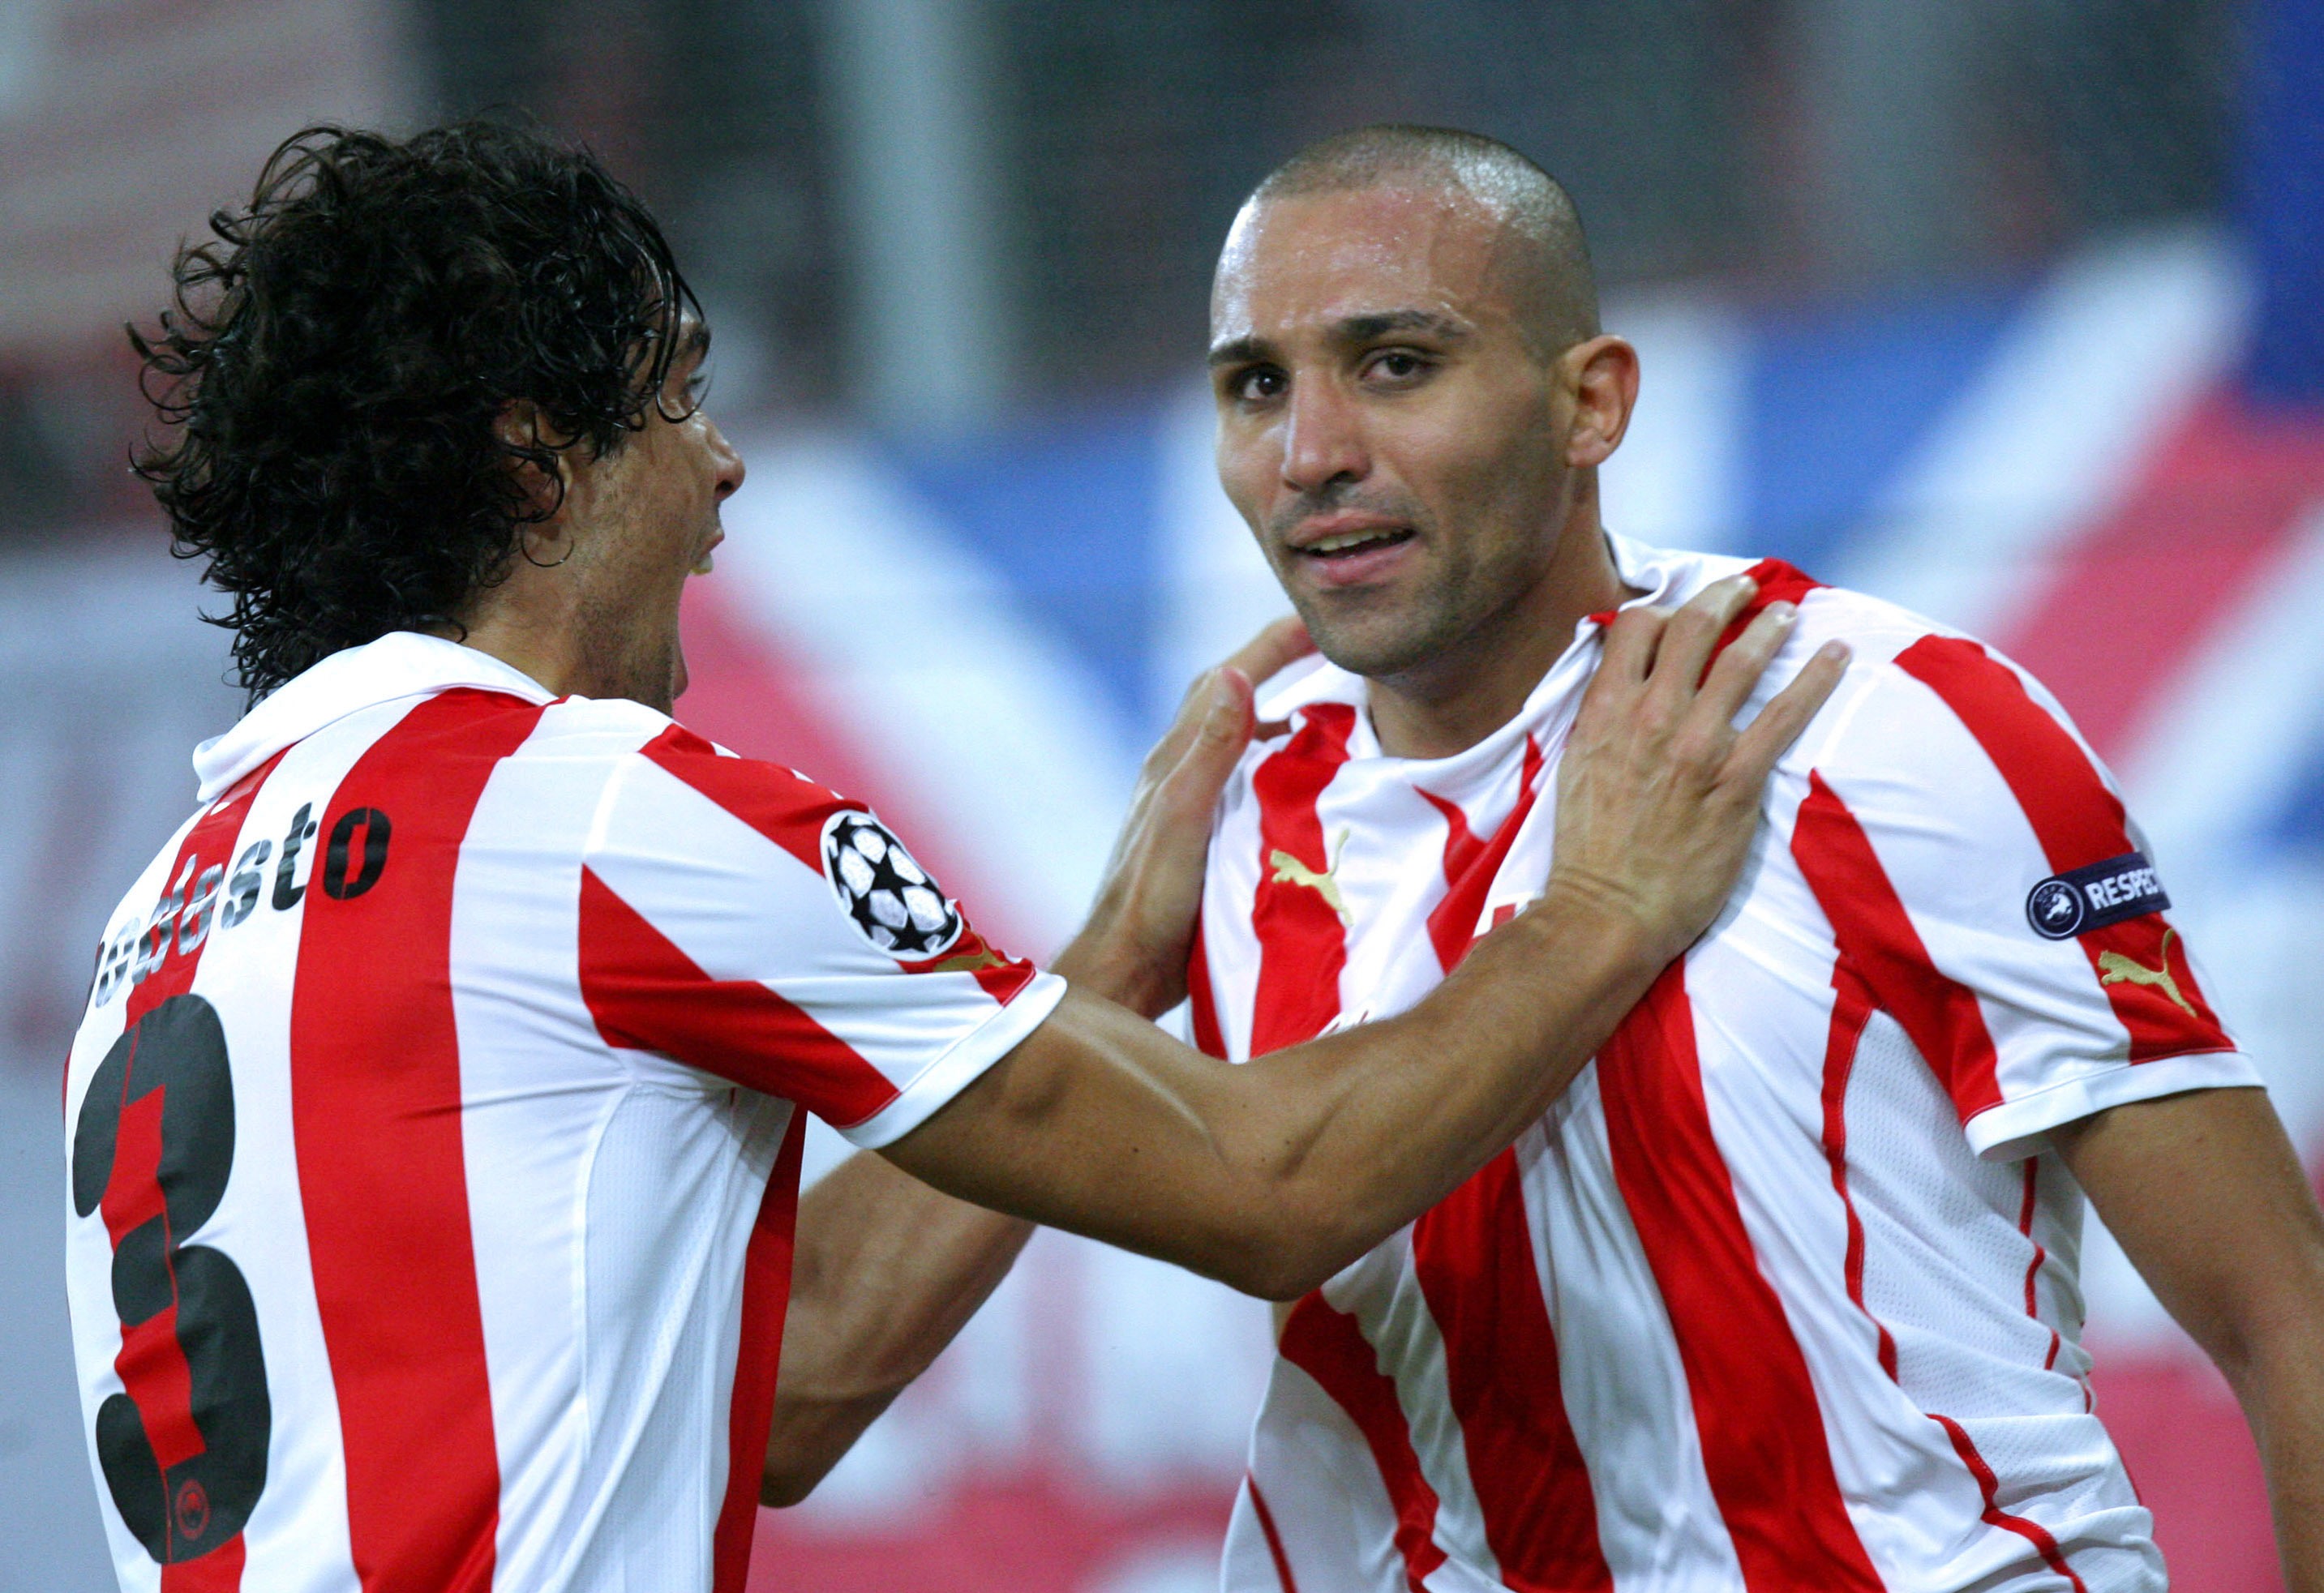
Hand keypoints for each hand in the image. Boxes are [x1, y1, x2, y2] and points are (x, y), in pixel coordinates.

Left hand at [1054, 617, 1313, 1015]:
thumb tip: (1233, 673)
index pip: (1226, 681)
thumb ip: (1210, 750)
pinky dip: (1280, 767)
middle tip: (1331, 650)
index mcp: (1175, 760)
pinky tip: (1306, 786)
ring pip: (1240, 742)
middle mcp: (1182, 774)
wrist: (1126, 970)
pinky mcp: (1205, 838)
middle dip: (1280, 666)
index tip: (1318, 620)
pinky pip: (1248, 783)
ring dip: (1282, 716)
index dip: (1271, 645)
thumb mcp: (1184, 818)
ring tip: (1335, 710)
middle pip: (1233, 701)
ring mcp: (1192, 806)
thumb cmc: (1150, 900)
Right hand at [1545, 574, 1847, 967]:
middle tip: (1743, 587)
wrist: (1606, 910)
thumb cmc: (1588, 849)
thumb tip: (1620, 688)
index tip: (1680, 612)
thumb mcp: (1575, 767)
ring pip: (1740, 660)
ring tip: (1788, 613)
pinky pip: (1785, 714)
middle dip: (1722, 597)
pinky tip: (1836, 655)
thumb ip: (1601, 719)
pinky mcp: (1736, 779)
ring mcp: (1696, 744)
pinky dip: (1816, 678)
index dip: (1661, 609)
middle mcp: (1650, 715)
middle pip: (1692, 628)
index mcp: (1605, 710)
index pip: (1633, 627)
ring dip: (1770, 627)